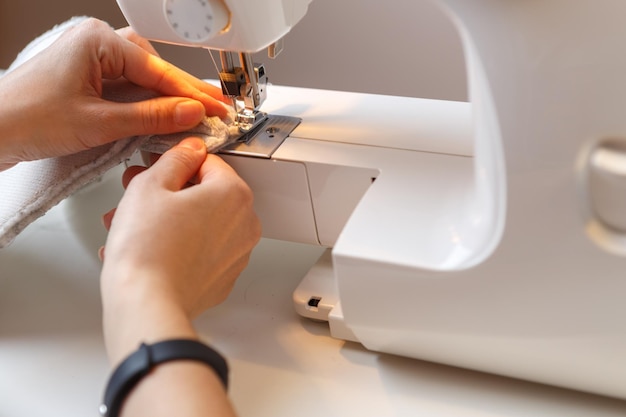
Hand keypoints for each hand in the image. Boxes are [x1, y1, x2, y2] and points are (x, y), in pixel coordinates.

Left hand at [0, 18, 227, 169]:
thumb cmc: (26, 119)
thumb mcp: (99, 122)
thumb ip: (150, 117)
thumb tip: (189, 112)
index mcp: (98, 41)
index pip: (158, 71)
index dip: (192, 94)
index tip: (217, 109)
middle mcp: (95, 43)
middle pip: (154, 68)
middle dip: (184, 92)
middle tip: (214, 111)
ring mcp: (91, 59)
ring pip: (143, 76)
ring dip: (167, 96)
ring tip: (194, 114)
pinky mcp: (88, 76)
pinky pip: (127, 85)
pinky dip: (147, 101)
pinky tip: (163, 114)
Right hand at [100, 137, 260, 362]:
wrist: (146, 303)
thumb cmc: (147, 248)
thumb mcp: (151, 184)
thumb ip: (176, 158)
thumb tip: (190, 150)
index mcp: (234, 194)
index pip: (207, 161)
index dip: (174, 161)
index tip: (154, 166)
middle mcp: (245, 224)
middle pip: (205, 193)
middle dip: (167, 191)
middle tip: (135, 193)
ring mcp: (236, 254)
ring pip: (200, 222)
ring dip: (166, 218)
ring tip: (129, 224)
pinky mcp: (222, 278)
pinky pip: (200, 250)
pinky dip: (177, 245)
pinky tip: (145, 248)